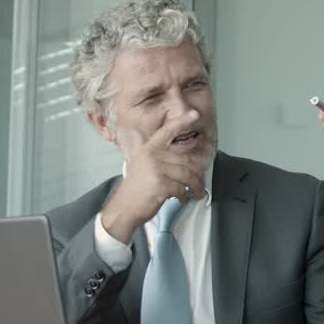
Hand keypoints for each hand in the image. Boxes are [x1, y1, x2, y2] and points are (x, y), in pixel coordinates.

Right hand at [101, 111, 203, 242]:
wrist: (123, 209)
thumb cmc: (137, 190)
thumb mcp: (145, 167)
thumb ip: (162, 160)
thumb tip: (189, 162)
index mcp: (148, 149)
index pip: (166, 131)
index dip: (181, 122)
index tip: (194, 114)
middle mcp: (151, 155)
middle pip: (185, 161)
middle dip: (197, 175)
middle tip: (200, 184)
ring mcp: (155, 169)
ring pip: (187, 175)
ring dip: (195, 187)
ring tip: (196, 193)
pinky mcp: (159, 183)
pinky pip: (181, 188)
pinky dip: (184, 195)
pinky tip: (182, 199)